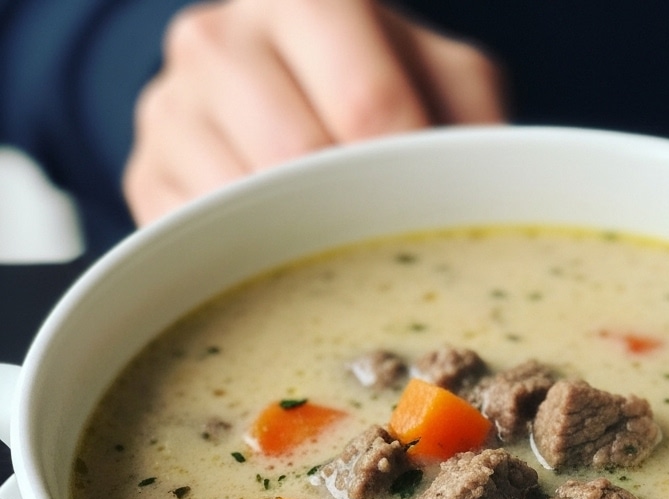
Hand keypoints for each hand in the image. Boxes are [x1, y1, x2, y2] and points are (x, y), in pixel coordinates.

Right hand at [123, 0, 504, 223]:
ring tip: (344, 250)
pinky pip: (203, 241)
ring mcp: (172, 108)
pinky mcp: (146, 174)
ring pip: (245, 208)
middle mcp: (222, 38)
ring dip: (305, 244)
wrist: (261, 79)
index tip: (438, 218)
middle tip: (394, 245)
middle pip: (300, 160)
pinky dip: (256, 263)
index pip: (368, 104)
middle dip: (357, 214)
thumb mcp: (439, 77)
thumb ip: (474, 117)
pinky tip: (291, 256)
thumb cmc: (367, 78)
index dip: (411, 176)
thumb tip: (496, 189)